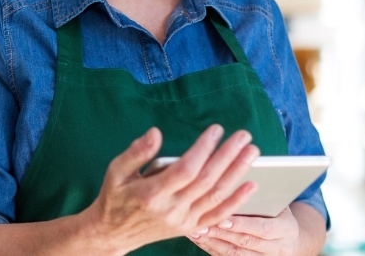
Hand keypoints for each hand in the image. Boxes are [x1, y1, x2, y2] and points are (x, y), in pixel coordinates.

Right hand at [79, 125, 260, 253]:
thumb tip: (155, 133)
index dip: (203, 149)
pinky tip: (251, 185)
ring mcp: (183, 220)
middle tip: (244, 136)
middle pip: (206, 180)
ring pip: (216, 196)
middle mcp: (171, 209)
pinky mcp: (190, 227)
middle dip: (228, 156)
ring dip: (237, 173)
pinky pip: (218, 215)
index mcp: (151, 193)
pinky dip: (236, 201)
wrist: (113, 233)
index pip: (185, 169)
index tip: (216, 130)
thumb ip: (136, 152)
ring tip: (252, 152)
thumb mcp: (115, 171)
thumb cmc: (114, 197)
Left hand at [188, 207, 300, 255]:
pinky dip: (211, 248)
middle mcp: (277, 248)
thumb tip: (240, 179)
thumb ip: (264, 196)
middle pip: (245, 242)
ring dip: (212, 242)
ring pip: (234, 254)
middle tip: (201, 223)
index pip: (263, 228)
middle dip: (221, 233)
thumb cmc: (279, 213)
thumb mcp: (279, 203)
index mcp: (286, 230)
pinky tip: (199, 238)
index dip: (242, 224)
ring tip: (194, 230)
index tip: (223, 217)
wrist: (290, 239)